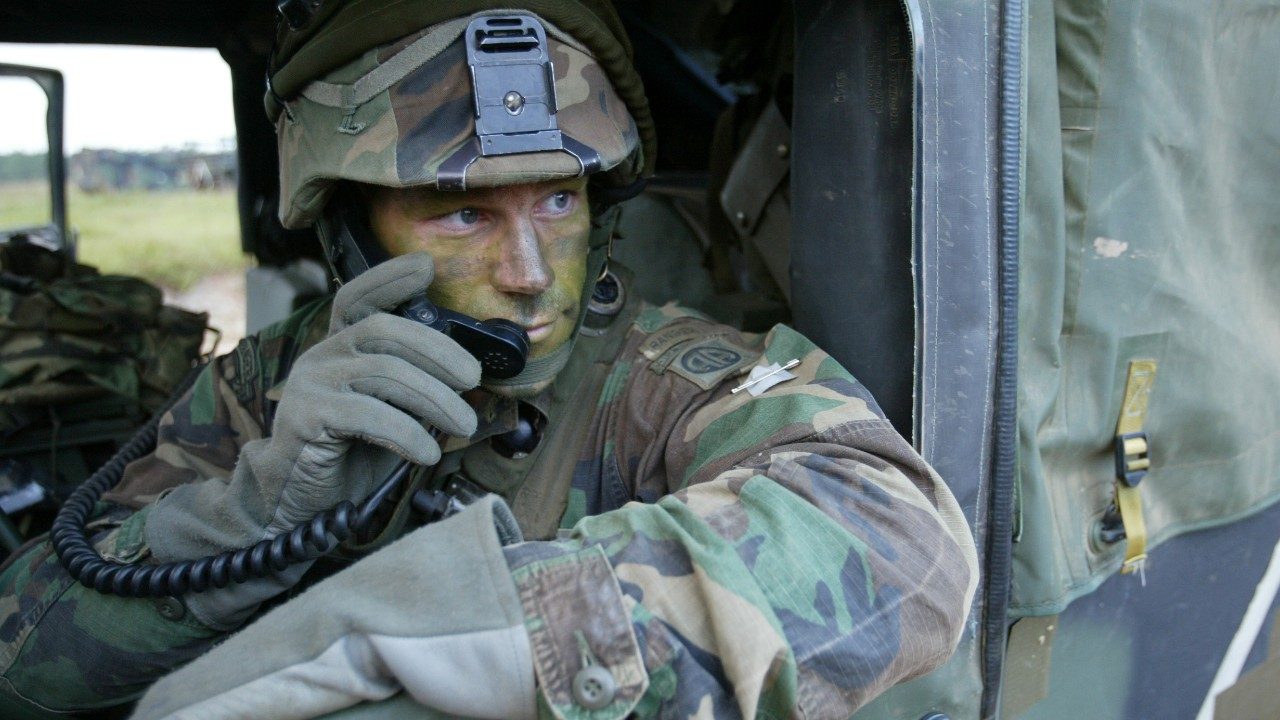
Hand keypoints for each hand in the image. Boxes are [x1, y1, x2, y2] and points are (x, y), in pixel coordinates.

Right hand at [261, 252, 480, 531]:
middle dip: (438, 350)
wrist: (300, 502)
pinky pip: (366, 414)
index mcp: (342, 347)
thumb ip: (418, 390)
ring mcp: (310, 382)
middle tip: (473, 379)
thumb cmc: (353, 455)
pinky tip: (427, 453)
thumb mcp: (393, 415)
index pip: (359, 298)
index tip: (426, 267)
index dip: (389, 279)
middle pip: (384, 330)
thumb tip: (470, 381)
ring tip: (465, 426)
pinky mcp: (305, 416)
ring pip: (383, 372)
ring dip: (434, 399)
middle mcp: (322, 355)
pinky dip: (406, 432)